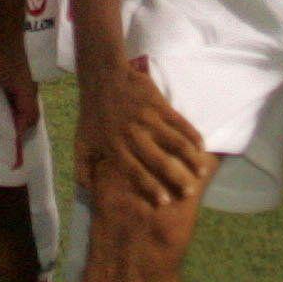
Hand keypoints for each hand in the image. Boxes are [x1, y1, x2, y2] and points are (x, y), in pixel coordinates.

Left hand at [75, 57, 213, 210]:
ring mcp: (148, 119)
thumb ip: (83, 170)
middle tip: (189, 193)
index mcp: (115, 147)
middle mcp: (133, 135)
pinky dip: (193, 135)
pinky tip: (202, 147)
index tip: (165, 203)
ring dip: (190, 159)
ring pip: (175, 143)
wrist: (103, 78)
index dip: (151, 188)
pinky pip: (180, 122)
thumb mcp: (80, 144)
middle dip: (175, 178)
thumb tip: (90, 193)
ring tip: (202, 173)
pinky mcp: (158, 105)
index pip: (135, 172)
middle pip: (159, 161)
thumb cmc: (92, 114)